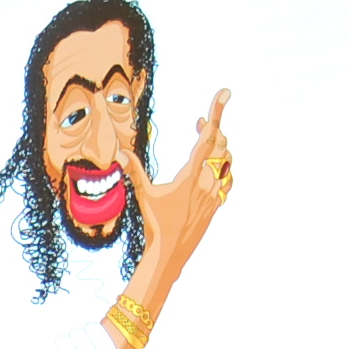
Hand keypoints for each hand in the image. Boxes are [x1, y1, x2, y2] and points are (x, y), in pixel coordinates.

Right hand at [109, 89, 233, 316]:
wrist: (171, 255)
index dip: (217, 112)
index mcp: (191, 176)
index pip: (208, 137)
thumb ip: (134, 171)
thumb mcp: (143, 195)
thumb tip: (120, 153)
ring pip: (227, 161)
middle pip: (220, 145)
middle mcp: (208, 182)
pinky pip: (229, 179)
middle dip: (212, 129)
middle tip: (200, 122)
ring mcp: (215, 194)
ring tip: (208, 141)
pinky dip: (225, 168)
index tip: (225, 93)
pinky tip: (218, 168)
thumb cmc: (155, 225)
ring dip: (219, 148)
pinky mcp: (217, 205)